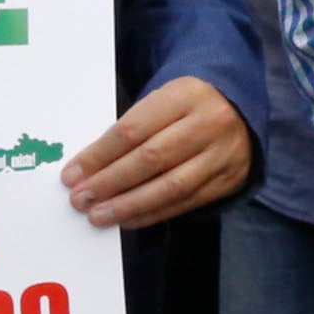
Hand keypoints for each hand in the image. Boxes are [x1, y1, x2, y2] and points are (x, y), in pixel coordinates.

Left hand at [62, 75, 251, 226]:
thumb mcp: (163, 101)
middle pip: (151, 158)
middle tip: (80, 199)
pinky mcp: (229, 179)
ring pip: (170, 186)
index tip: (72, 174)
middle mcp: (209, 123)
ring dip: (129, 205)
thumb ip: (132, 129)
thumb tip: (88, 168)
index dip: (99, 155)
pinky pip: (186, 202)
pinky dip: (153, 213)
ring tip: (99, 216)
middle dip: (110, 182)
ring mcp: (223, 153)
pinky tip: (128, 219)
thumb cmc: (187, 106)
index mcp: (185, 95)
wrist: (242, 109)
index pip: (133, 129)